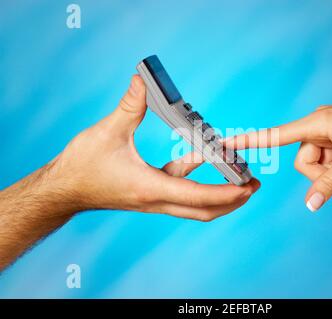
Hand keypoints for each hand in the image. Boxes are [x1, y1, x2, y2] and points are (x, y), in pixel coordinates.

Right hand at [48, 75, 259, 220]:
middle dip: (233, 200)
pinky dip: (197, 180)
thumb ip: (129, 106)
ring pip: (195, 205)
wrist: (64, 190)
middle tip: (253, 185)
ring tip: (239, 177)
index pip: (197, 195)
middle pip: (204, 210)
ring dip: (219, 194)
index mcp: (149, 188)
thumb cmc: (82, 166)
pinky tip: (202, 157)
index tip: (248, 186)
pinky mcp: (151, 194)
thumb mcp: (106, 132)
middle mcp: (156, 199)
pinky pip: (181, 191)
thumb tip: (142, 81)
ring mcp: (154, 199)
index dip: (226, 192)